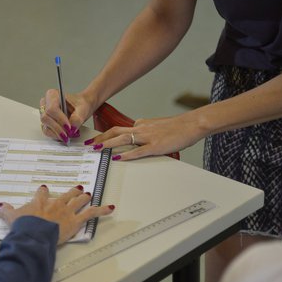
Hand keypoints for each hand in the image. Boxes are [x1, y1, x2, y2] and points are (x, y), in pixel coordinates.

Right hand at [0, 185, 114, 243]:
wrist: (34, 233)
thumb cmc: (24, 225)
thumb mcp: (11, 217)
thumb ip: (6, 210)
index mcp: (41, 201)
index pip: (43, 193)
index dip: (44, 192)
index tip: (44, 190)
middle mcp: (56, 203)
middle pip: (67, 194)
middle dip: (72, 191)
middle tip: (77, 189)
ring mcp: (67, 210)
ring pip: (79, 200)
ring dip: (84, 197)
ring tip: (87, 194)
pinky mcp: (76, 220)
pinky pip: (92, 213)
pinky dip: (102, 210)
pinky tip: (111, 208)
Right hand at [39, 89, 97, 142]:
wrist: (81, 107)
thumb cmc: (80, 104)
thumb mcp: (83, 109)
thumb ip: (77, 118)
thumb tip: (71, 129)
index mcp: (53, 95)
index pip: (51, 109)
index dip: (60, 119)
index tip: (69, 127)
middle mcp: (46, 104)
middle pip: (46, 118)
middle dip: (58, 128)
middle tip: (69, 133)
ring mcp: (44, 114)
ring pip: (45, 126)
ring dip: (57, 133)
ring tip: (68, 136)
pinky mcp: (46, 123)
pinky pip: (47, 131)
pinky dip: (56, 135)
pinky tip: (64, 136)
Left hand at [87, 113, 203, 160]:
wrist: (192, 124)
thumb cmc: (177, 126)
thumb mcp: (156, 124)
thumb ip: (145, 127)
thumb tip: (136, 127)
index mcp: (141, 125)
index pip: (118, 129)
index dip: (105, 134)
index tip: (95, 139)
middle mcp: (141, 129)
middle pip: (115, 131)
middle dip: (100, 138)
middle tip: (89, 144)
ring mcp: (147, 137)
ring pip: (122, 139)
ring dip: (107, 144)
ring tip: (96, 149)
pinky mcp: (156, 146)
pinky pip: (137, 151)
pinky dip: (126, 154)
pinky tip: (117, 157)